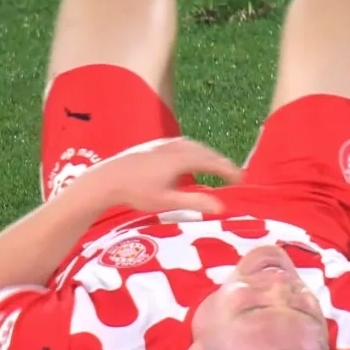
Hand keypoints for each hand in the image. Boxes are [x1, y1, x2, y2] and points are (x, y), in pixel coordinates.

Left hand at [93, 138, 241, 213]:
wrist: (107, 178)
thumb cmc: (136, 192)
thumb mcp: (167, 201)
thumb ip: (195, 201)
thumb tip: (221, 207)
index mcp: (180, 159)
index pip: (212, 162)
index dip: (229, 170)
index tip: (242, 179)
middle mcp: (174, 147)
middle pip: (205, 151)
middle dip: (221, 162)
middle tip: (234, 174)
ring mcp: (163, 143)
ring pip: (193, 145)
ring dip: (208, 155)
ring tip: (216, 166)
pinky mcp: (154, 144)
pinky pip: (182, 144)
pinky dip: (194, 151)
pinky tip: (191, 160)